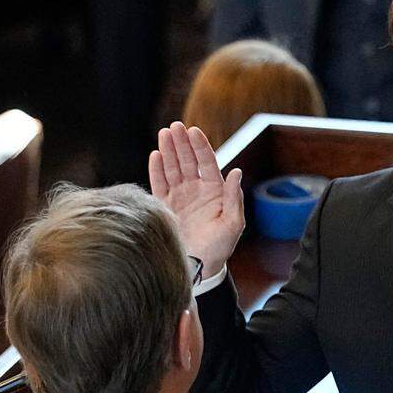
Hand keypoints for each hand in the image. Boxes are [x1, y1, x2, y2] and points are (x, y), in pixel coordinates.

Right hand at [149, 122, 244, 272]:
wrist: (199, 267)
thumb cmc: (220, 247)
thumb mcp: (233, 223)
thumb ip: (234, 198)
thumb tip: (236, 172)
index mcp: (215, 191)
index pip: (207, 162)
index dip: (200, 146)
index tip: (193, 131)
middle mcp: (197, 190)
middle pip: (188, 160)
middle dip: (182, 143)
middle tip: (175, 126)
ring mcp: (180, 196)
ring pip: (173, 168)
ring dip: (169, 151)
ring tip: (164, 134)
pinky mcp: (165, 206)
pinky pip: (159, 184)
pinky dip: (157, 170)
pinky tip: (156, 155)